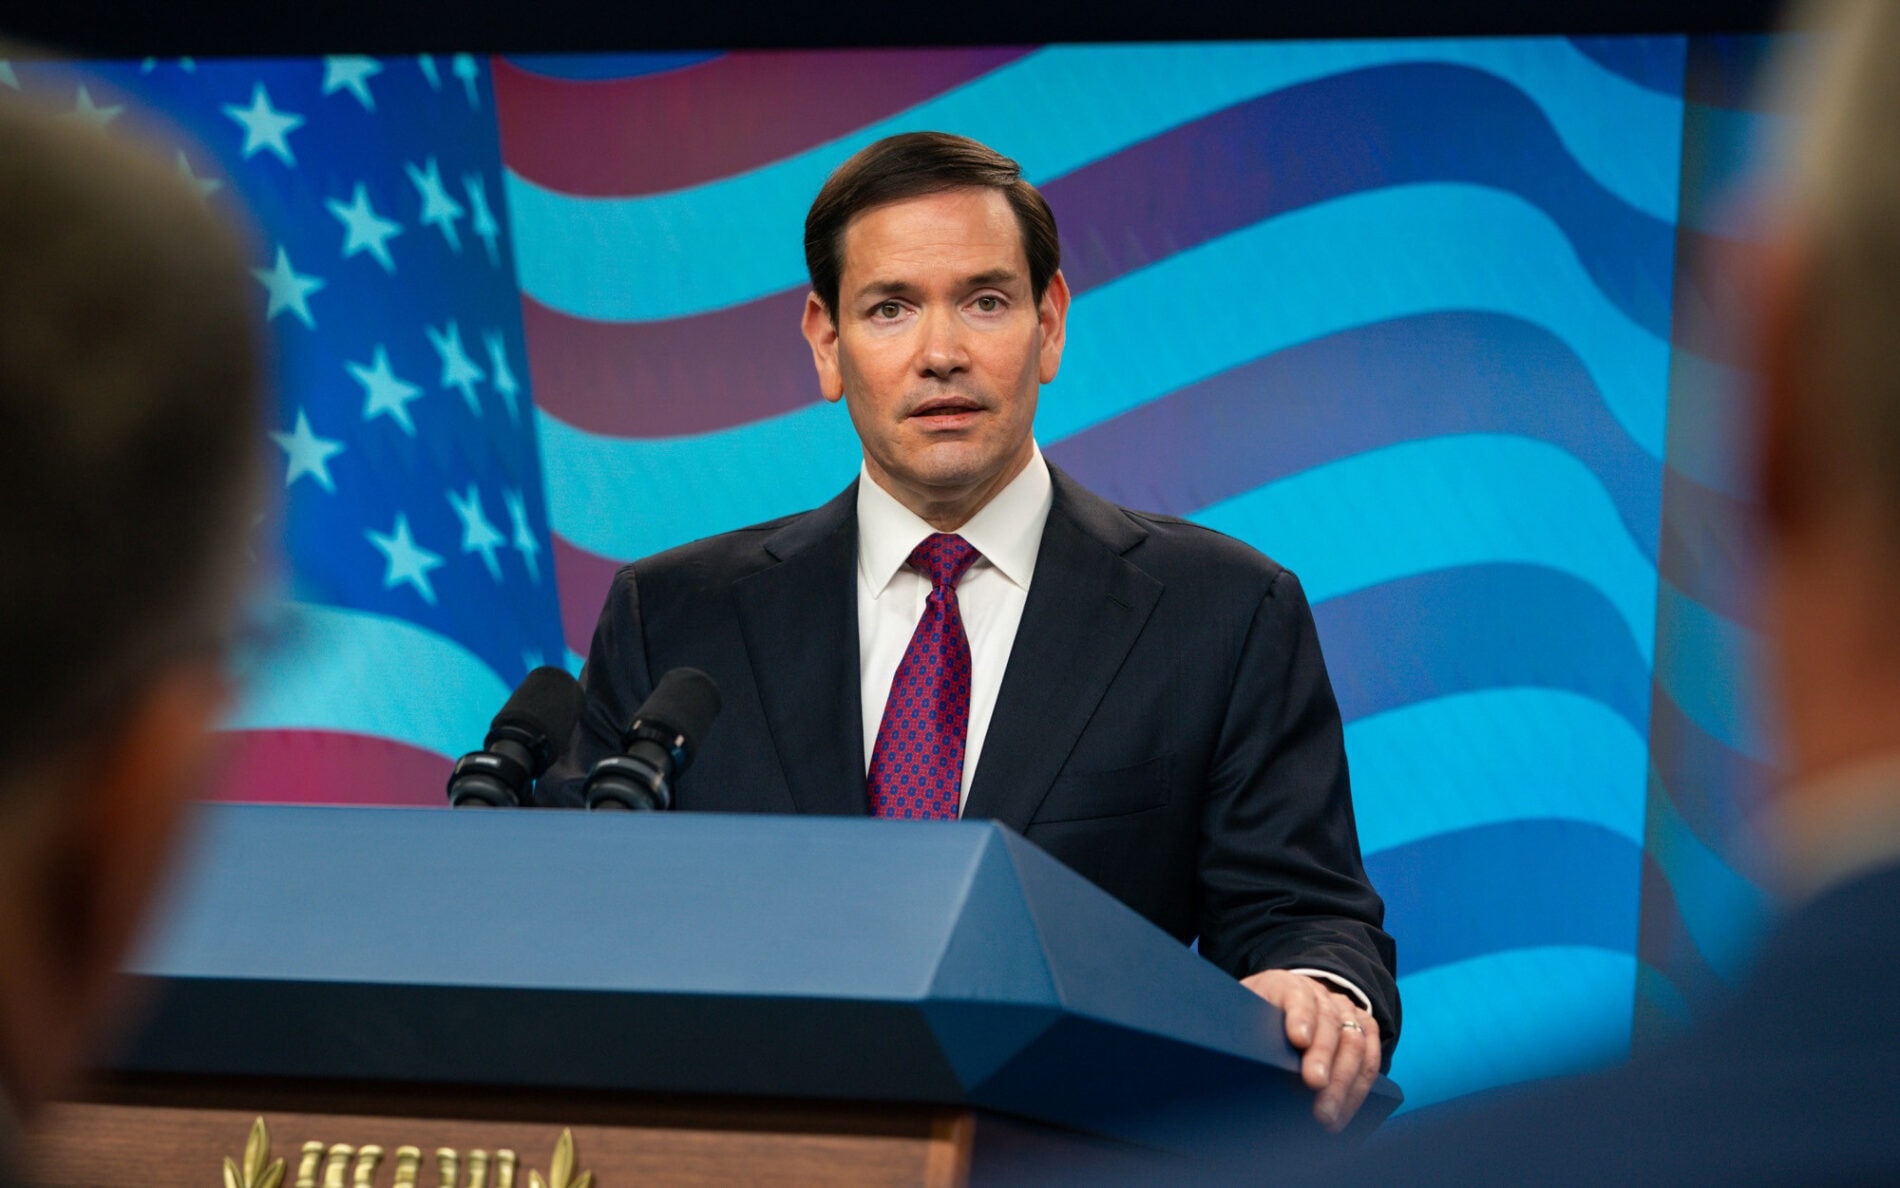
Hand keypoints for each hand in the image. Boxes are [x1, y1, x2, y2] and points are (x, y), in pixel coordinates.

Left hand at [1240, 969, 1381, 1132]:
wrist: (1288, 998)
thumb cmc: (1258, 1013)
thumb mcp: (1243, 1010)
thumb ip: (1239, 1024)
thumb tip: (1230, 1051)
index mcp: (1286, 985)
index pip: (1297, 996)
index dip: (1300, 1017)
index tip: (1298, 1039)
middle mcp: (1320, 995)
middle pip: (1329, 1023)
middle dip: (1323, 1058)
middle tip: (1314, 1087)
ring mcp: (1345, 1011)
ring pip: (1354, 1043)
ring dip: (1343, 1083)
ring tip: (1328, 1116)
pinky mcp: (1364, 1029)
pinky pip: (1371, 1058)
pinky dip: (1359, 1089)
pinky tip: (1344, 1112)